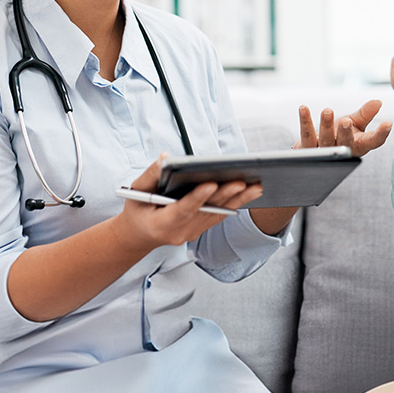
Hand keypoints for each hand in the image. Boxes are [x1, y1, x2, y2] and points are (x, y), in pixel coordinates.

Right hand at [115, 155, 262, 249]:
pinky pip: (221, 214)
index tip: (211, 183)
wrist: (139, 235)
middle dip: (226, 195)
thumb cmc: (137, 210)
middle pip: (207, 211)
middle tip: (242, 181)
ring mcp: (194, 232)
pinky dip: (237, 202)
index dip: (198, 197)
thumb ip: (151, 175)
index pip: (183, 210)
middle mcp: (182, 231)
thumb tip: (166, 157)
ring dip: (239, 199)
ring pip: (219, 213)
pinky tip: (252, 191)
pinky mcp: (203, 227)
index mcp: (162, 224)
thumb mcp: (136, 192)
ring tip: (257, 186)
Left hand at [294, 99, 392, 156]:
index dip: (381, 134)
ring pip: (326, 140)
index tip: (387, 123)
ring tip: (327, 111)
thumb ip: (366, 113)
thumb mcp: (355, 123)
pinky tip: (303, 108)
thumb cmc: (339, 135)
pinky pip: (306, 134)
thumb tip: (378, 101)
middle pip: (345, 143)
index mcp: (358, 146)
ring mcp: (324, 153)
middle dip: (345, 133)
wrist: (316, 149)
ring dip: (326, 125)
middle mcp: (342, 151)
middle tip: (347, 121)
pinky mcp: (307, 149)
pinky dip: (305, 121)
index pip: (373, 141)